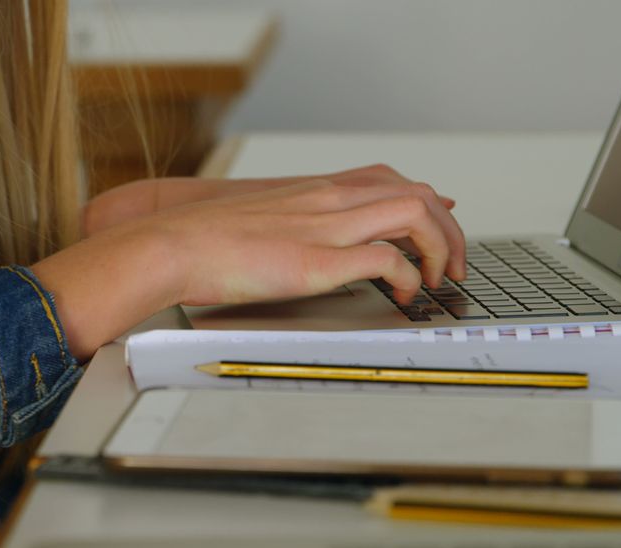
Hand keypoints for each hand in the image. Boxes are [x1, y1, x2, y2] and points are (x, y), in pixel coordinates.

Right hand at [151, 179, 465, 305]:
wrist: (170, 243)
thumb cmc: (202, 239)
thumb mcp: (257, 220)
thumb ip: (289, 224)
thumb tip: (301, 242)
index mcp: (312, 191)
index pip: (387, 179)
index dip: (424, 201)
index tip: (438, 224)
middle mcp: (326, 201)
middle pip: (415, 194)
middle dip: (448, 230)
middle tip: (450, 265)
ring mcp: (325, 228)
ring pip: (413, 214)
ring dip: (439, 247)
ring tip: (436, 279)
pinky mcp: (317, 261)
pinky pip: (385, 259)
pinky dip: (407, 276)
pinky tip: (401, 294)